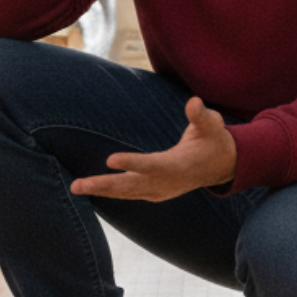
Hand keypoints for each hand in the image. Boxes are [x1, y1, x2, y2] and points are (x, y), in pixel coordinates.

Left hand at [70, 97, 237, 201]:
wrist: (221, 167)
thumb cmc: (214, 141)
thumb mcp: (212, 126)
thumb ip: (201, 116)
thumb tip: (194, 102)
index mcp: (178, 166)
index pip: (151, 165)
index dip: (131, 163)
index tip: (109, 160)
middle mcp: (166, 182)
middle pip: (131, 186)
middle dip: (104, 185)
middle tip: (78, 185)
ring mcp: (159, 191)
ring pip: (126, 192)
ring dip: (101, 190)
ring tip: (76, 187)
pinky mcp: (154, 193)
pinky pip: (128, 194)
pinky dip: (110, 192)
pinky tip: (91, 188)